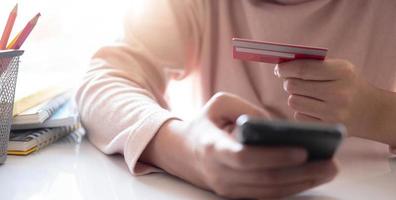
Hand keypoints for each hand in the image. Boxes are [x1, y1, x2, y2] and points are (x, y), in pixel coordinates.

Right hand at [141, 92, 336, 198]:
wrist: (181, 151)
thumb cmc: (204, 122)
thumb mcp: (219, 103)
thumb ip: (247, 109)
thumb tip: (278, 127)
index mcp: (213, 147)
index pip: (244, 158)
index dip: (273, 157)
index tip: (302, 151)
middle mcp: (220, 173)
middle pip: (264, 179)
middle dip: (301, 174)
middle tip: (331, 164)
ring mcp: (227, 188)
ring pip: (269, 192)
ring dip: (301, 184)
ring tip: (328, 171)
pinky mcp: (234, 194)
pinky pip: (266, 195)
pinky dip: (290, 188)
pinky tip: (310, 178)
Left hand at [275, 59, 384, 137]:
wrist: (371, 112)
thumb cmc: (348, 85)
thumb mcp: (340, 69)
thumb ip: (314, 64)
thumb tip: (283, 66)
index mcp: (343, 72)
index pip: (304, 69)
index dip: (286, 68)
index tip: (278, 69)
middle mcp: (339, 93)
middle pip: (294, 86)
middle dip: (289, 82)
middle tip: (292, 81)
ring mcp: (333, 113)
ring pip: (293, 101)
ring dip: (295, 97)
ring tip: (306, 95)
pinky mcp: (327, 127)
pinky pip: (299, 116)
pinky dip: (302, 111)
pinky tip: (313, 108)